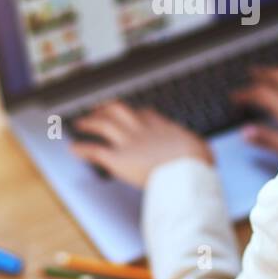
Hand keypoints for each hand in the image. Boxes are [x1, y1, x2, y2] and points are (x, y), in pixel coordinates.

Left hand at [69, 101, 212, 187]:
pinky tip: (74, 149)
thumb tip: (203, 153)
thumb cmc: (197, 162)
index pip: (145, 114)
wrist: (186, 169)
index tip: (133, 113)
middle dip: (107, 109)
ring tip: (80, 123)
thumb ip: (196, 149)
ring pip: (103, 125)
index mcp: (162, 128)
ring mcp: (128, 142)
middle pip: (120, 111)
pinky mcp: (117, 159)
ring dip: (89, 122)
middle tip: (99, 108)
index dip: (136, 113)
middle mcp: (142, 130)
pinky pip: (95, 151)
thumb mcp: (201, 150)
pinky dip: (83, 149)